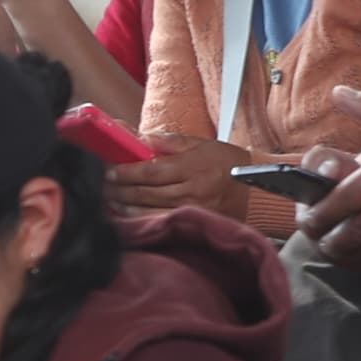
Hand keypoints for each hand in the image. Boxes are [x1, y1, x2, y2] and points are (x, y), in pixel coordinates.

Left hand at [110, 133, 250, 217]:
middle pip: (147, 192)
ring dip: (126, 207)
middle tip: (104, 186)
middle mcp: (193, 190)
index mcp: (193, 166)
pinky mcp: (195, 223)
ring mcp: (194, 209)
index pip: (152, 170)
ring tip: (110, 200)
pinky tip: (128, 215)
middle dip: (121, 189)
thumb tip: (139, 137)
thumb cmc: (226, 163)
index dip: (127, 172)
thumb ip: (169, 142)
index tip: (110, 171)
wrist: (256, 190)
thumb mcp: (201, 145)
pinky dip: (142, 219)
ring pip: (151, 210)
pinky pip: (162, 222)